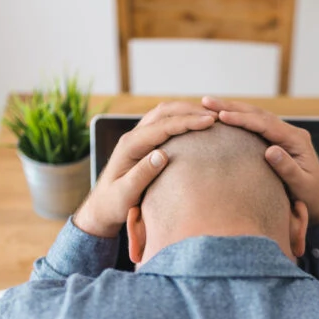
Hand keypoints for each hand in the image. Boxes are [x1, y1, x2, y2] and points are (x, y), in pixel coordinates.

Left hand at [74, 102, 215, 236]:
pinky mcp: (144, 143)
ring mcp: (138, 138)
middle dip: (191, 110)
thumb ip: (142, 174)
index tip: (210, 121)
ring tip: (211, 115)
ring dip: (187, 111)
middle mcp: (133, 136)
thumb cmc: (113, 204)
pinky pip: (164, 124)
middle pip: (164, 112)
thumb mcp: (125, 194)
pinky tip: (197, 125)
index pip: (163, 126)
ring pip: (165, 114)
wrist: (102, 207)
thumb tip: (162, 154)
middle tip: (216, 114)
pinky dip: (182, 119)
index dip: (187, 121)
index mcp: (130, 145)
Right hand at [202, 96, 318, 223]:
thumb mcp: (302, 185)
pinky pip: (257, 126)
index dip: (242, 119)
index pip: (265, 124)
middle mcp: (291, 133)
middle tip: (206, 101)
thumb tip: (270, 150)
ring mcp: (285, 136)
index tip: (221, 116)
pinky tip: (223, 118)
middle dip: (231, 107)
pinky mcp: (279, 141)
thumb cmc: (312, 197)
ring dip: (233, 110)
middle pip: (258, 114)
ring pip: (256, 117)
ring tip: (208, 105)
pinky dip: (239, 120)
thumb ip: (287, 168)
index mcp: (297, 140)